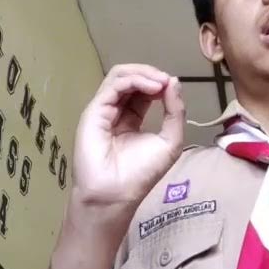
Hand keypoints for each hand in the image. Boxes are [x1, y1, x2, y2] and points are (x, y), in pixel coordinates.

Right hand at [70, 64, 185, 219]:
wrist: (116, 195)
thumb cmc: (141, 174)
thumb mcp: (170, 141)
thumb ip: (175, 112)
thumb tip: (174, 81)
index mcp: (131, 118)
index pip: (142, 90)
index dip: (158, 83)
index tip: (172, 86)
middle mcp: (115, 111)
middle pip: (130, 78)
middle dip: (151, 74)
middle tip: (167, 81)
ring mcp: (103, 110)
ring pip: (120, 76)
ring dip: (143, 73)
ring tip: (160, 82)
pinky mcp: (94, 112)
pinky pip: (113, 85)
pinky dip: (134, 80)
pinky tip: (152, 88)